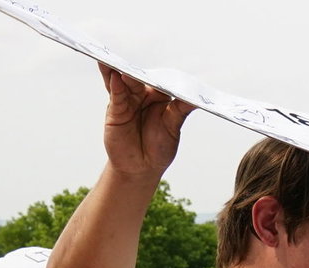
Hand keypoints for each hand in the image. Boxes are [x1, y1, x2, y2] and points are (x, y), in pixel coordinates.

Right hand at [100, 63, 193, 179]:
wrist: (141, 167)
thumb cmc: (159, 148)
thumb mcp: (173, 128)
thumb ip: (181, 111)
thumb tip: (195, 98)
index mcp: (160, 98)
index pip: (160, 81)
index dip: (162, 75)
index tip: (164, 69)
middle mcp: (144, 95)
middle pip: (140, 79)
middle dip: (137, 71)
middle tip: (137, 64)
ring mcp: (128, 100)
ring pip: (124, 82)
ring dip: (119, 70)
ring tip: (114, 59)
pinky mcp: (116, 108)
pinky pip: (115, 93)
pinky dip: (114, 84)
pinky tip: (114, 75)